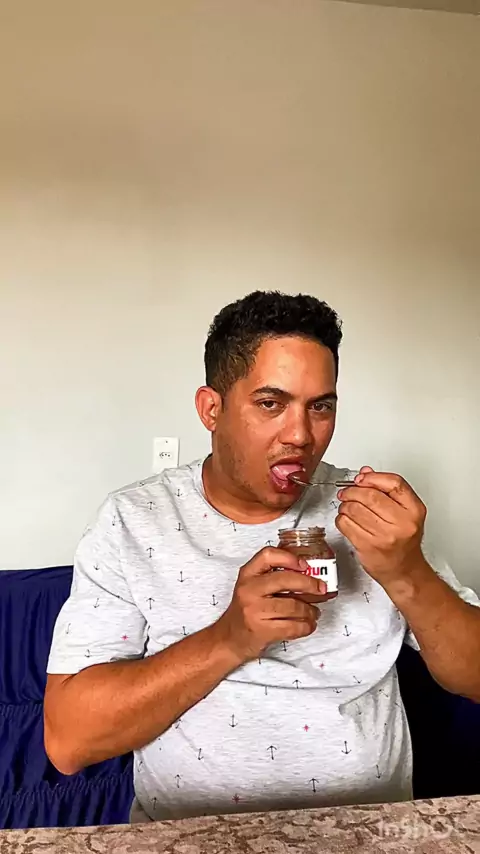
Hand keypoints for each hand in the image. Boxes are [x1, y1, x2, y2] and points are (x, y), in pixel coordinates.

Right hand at [215, 547, 326, 662]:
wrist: (230, 638)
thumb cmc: (247, 610)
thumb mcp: (252, 586)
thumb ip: (273, 575)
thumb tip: (309, 572)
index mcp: (247, 574)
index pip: (268, 555)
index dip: (289, 558)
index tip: (305, 564)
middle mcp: (249, 589)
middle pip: (285, 580)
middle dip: (309, 584)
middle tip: (321, 588)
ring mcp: (254, 610)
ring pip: (293, 606)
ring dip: (310, 610)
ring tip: (314, 612)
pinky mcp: (262, 630)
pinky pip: (293, 627)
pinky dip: (306, 626)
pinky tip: (308, 624)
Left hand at [335, 466, 426, 585]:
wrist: (404, 570)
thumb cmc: (404, 540)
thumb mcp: (406, 512)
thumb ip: (386, 489)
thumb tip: (366, 472)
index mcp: (414, 510)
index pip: (394, 483)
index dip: (373, 477)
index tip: (361, 478)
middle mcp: (402, 523)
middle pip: (370, 495)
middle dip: (353, 491)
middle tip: (347, 492)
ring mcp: (385, 536)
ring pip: (355, 509)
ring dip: (345, 505)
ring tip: (347, 506)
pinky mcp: (368, 547)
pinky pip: (346, 525)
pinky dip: (342, 519)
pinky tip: (347, 520)